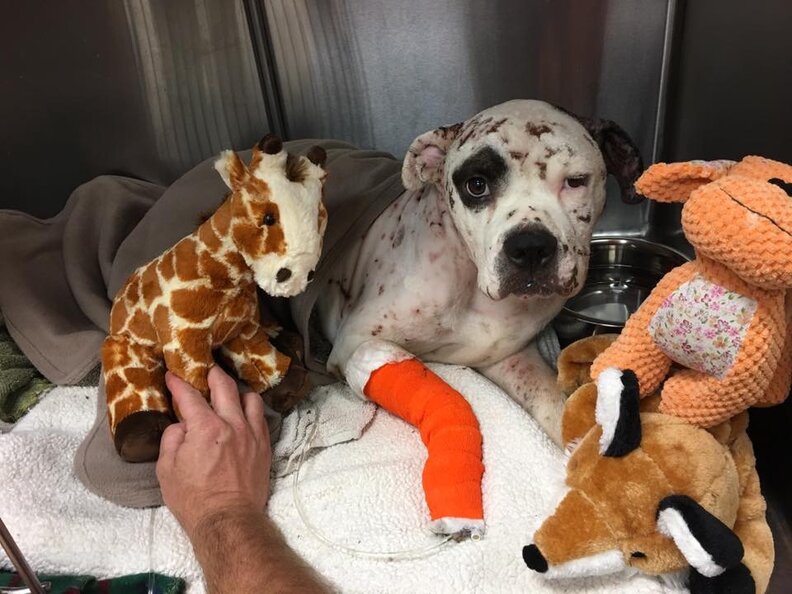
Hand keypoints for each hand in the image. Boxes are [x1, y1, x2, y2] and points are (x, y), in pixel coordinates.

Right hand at [156, 366, 271, 537]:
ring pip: (250, 398)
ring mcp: (252, 434)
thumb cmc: (194, 499)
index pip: (190, 396)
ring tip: (228, 395)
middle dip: (212, 374)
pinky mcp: (265, 446)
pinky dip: (251, 411)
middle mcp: (233, 424)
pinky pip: (261, 418)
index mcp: (206, 427)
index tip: (173, 376)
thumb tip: (182, 425)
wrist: (228, 520)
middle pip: (225, 386)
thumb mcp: (167, 469)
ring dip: (237, 392)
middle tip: (205, 371)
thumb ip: (172, 439)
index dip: (179, 383)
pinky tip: (243, 415)